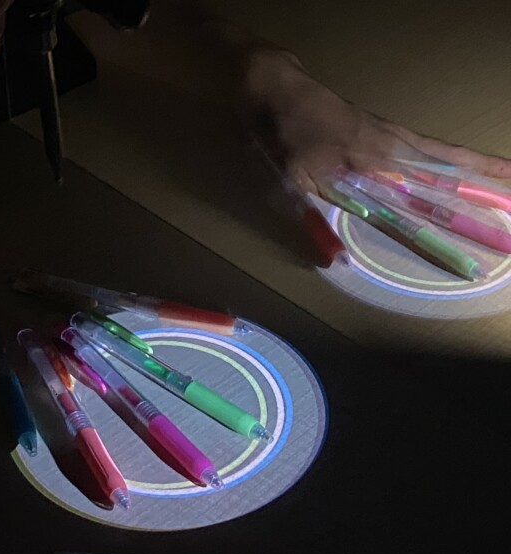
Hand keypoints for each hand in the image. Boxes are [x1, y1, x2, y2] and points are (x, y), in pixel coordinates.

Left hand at [240, 48, 510, 265]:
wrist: (274, 85)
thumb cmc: (283, 131)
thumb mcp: (292, 178)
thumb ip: (317, 216)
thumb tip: (336, 259)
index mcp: (373, 153)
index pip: (427, 176)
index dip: (456, 193)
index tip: (494, 193)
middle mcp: (387, 140)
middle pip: (442, 158)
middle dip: (478, 170)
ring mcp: (382, 130)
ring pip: (432, 149)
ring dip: (463, 162)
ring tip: (493, 173)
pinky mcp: (373, 127)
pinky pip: (413, 143)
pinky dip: (435, 153)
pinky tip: (439, 164)